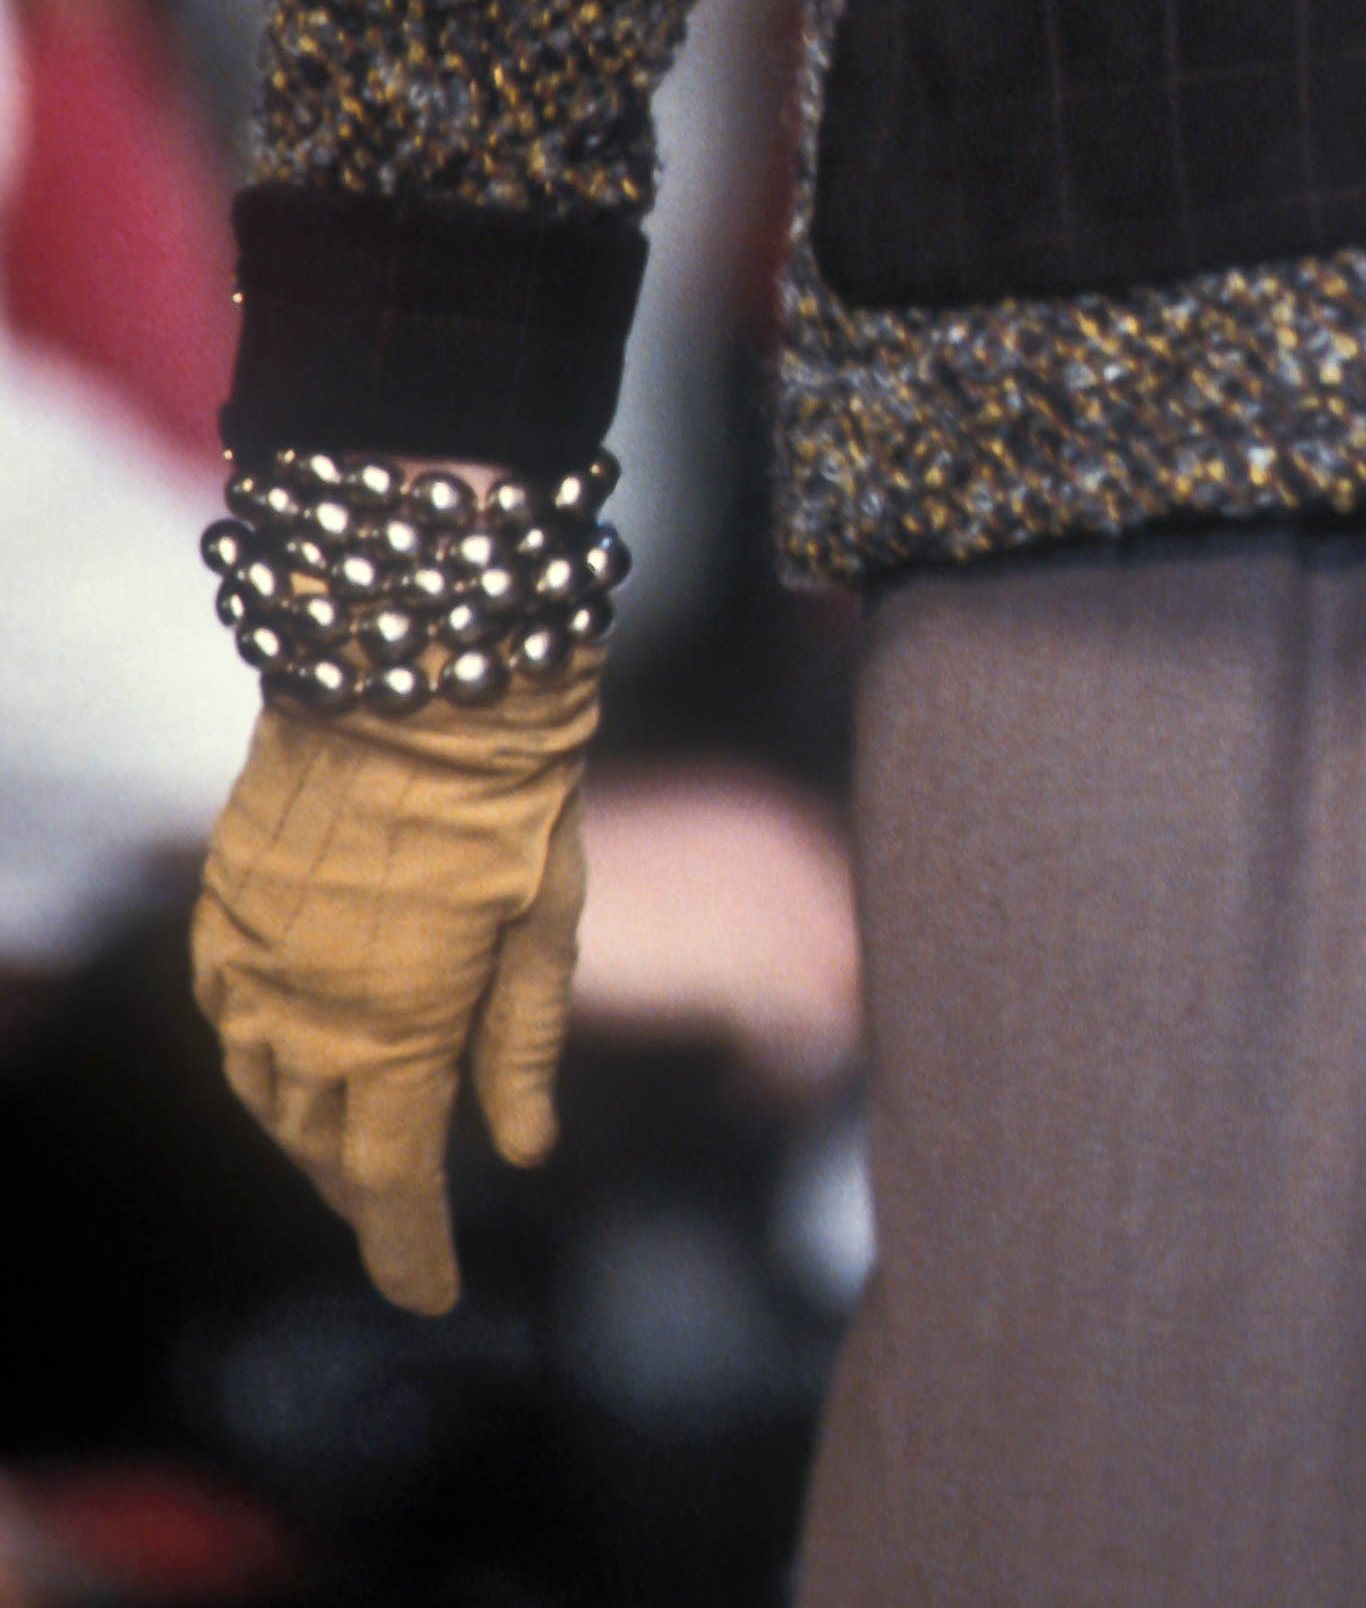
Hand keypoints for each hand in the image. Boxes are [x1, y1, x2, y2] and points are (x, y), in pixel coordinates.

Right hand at [190, 663, 603, 1312]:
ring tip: (357, 1146)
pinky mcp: (224, 910)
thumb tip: (523, 1148)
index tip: (433, 1292)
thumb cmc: (509, 788)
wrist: (417, 668)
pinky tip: (296, 1057)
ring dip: (310, 1134)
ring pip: (266, 1093)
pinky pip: (229, 1018)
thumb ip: (523, 1041)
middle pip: (328, 1149)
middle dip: (368, 1193)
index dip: (411, 1249)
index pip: (395, 1182)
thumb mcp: (547, 919)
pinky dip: (264, 1059)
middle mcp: (308, 1016)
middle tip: (405, 1214)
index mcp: (398, 1032)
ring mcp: (253, 963)